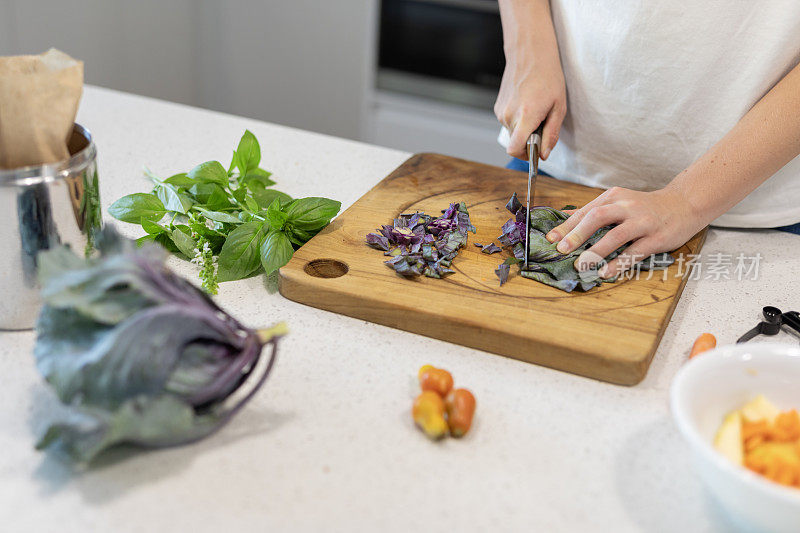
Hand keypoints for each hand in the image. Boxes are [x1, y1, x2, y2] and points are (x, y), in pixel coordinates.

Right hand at [493, 41, 565, 159]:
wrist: (530, 54)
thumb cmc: (548, 76)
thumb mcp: (559, 107)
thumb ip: (551, 134)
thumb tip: (544, 153)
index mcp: (525, 116)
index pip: (514, 149)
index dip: (526, 155)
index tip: (536, 150)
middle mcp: (509, 115)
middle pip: (515, 143)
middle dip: (528, 140)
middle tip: (542, 123)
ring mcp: (501, 111)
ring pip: (512, 133)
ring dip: (523, 128)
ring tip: (535, 109)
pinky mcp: (498, 107)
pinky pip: (508, 122)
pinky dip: (518, 120)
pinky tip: (526, 104)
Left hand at [545, 186, 704, 277]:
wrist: (684, 204)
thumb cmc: (645, 207)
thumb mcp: (619, 202)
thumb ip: (593, 212)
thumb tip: (562, 221)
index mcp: (613, 197)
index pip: (585, 211)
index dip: (566, 226)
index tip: (550, 239)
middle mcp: (627, 207)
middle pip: (597, 217)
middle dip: (577, 234)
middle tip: (562, 250)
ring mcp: (642, 222)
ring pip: (616, 236)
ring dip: (596, 252)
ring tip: (581, 265)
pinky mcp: (656, 238)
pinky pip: (634, 252)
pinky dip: (618, 263)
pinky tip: (605, 272)